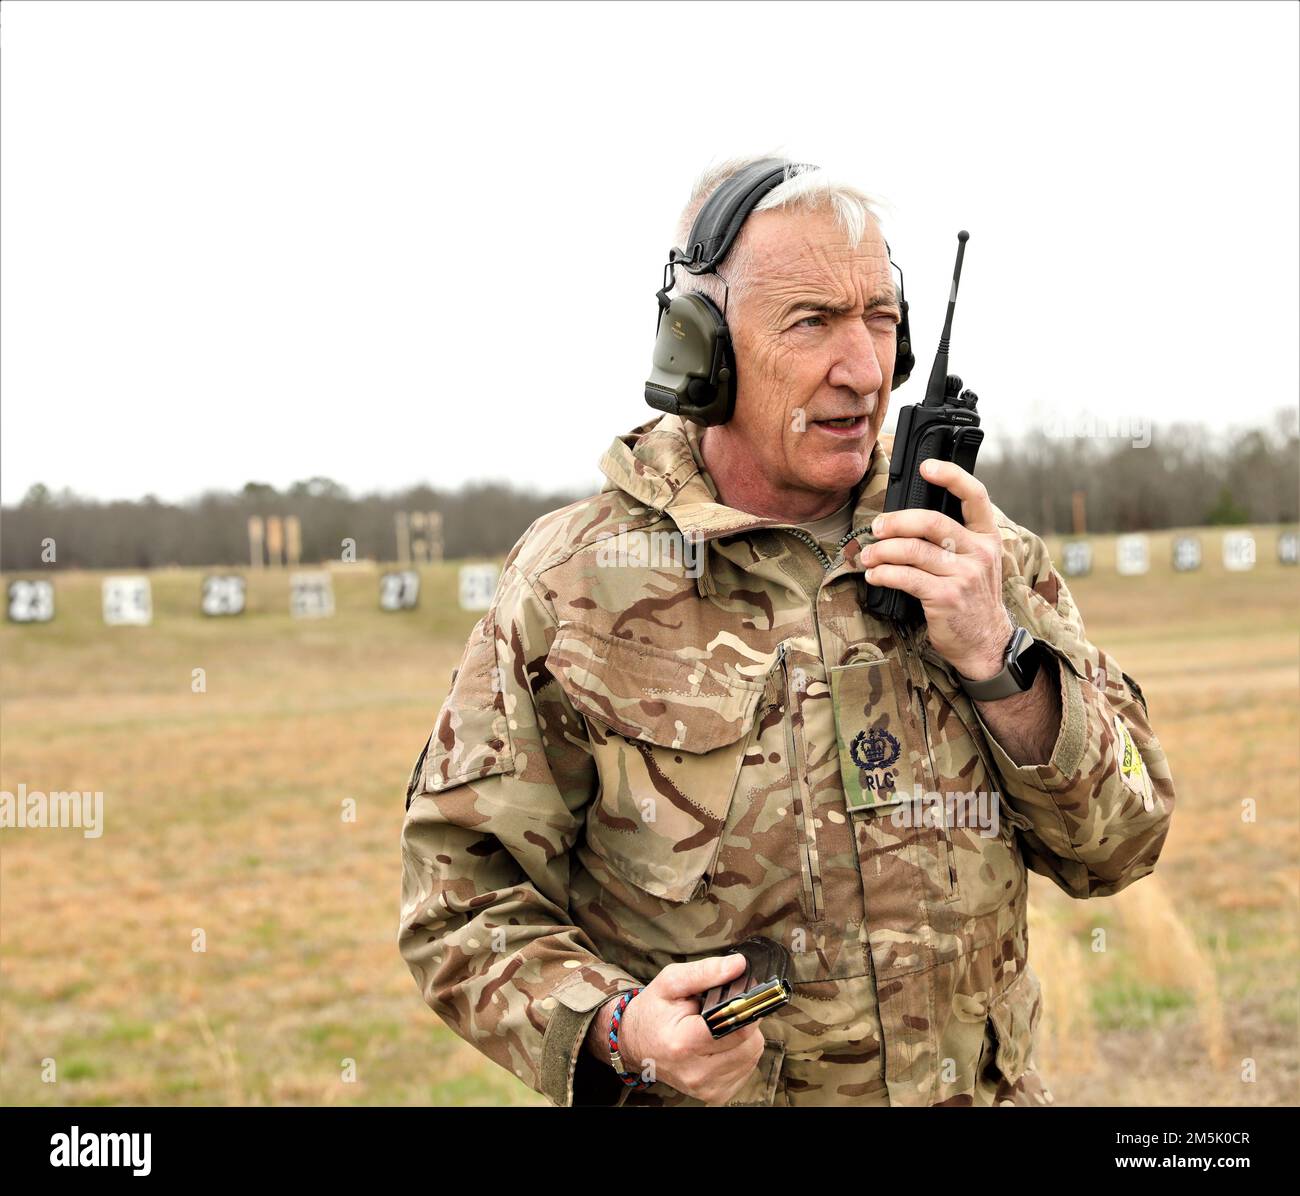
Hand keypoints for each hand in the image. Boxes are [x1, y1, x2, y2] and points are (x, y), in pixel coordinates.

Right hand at [590, 953, 766, 1103]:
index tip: (745, 996)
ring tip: (721, 1027)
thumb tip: (738, 965)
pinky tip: (721, 1044)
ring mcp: (705, 1087)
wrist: (634, 1044)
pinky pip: (747, 1070)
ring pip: (752, 1057)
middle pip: (749, 1044)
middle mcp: (695, 1071)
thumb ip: (705, 972)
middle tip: (726, 1011)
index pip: (734, 1028)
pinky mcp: (715, 1095)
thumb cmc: (653, 1011)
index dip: (746, 1009)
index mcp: (683, 1043)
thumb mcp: (671, 981)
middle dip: (746, 1021)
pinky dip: (741, 1054)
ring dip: (745, 1038)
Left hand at [860, 458, 1012, 679]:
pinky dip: (883, 574)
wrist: (985, 644)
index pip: (975, 496)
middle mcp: (980, 553)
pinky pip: (905, 577)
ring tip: (868, 557)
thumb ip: (953, 540)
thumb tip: (906, 520)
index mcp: (987, 538)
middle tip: (876, 529)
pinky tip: (875, 576)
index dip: (951, 476)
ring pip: (913, 550)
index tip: (927, 467)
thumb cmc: (971, 600)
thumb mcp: (975, 564)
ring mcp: (964, 576)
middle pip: (931, 522)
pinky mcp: (946, 597)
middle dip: (896, 522)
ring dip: (882, 552)